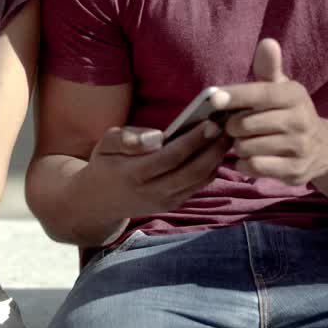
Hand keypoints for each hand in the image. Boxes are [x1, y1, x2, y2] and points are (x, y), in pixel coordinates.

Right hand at [83, 118, 230, 220]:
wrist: (99, 201)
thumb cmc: (105, 163)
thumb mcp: (105, 144)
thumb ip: (128, 139)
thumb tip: (157, 138)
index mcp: (133, 174)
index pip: (170, 157)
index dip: (193, 141)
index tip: (210, 123)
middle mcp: (152, 192)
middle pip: (191, 171)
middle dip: (213, 149)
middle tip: (228, 128)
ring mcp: (165, 201)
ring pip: (199, 181)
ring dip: (217, 159)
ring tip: (228, 136)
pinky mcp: (173, 204)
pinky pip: (198, 186)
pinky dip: (211, 169)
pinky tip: (217, 151)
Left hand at [218, 39, 327, 185]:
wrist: (323, 149)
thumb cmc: (289, 112)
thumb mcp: (281, 89)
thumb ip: (268, 68)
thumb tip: (267, 42)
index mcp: (294, 96)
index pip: (260, 94)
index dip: (235, 96)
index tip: (213, 98)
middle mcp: (300, 121)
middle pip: (246, 124)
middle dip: (232, 126)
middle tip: (233, 125)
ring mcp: (299, 148)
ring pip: (246, 147)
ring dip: (237, 146)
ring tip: (243, 141)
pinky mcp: (293, 172)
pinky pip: (253, 167)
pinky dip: (244, 164)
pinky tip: (248, 157)